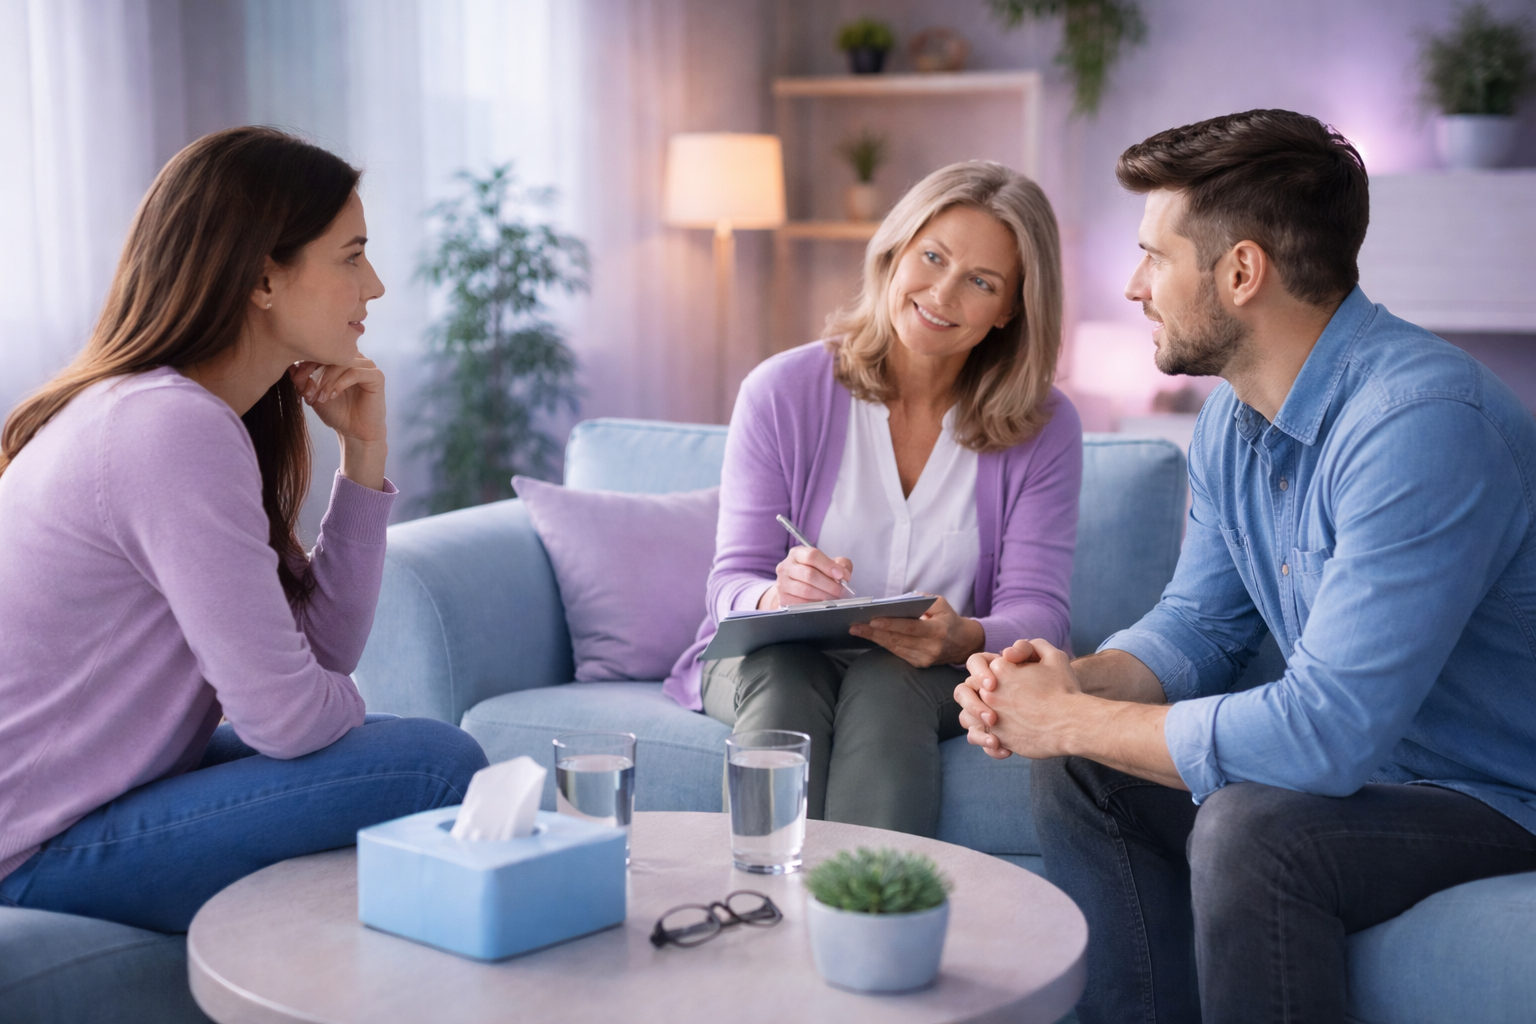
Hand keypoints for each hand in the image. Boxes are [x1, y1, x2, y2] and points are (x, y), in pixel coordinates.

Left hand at [289, 356, 387, 489]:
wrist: (355, 433)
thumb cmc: (336, 412)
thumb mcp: (314, 395)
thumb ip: (303, 380)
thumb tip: (290, 365)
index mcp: (340, 358)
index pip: (320, 351)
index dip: (305, 365)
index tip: (297, 383)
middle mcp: (355, 358)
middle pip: (330, 354)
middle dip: (314, 373)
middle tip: (307, 392)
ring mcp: (367, 366)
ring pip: (342, 363)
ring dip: (326, 380)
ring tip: (319, 398)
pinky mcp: (377, 377)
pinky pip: (355, 373)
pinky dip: (340, 383)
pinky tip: (332, 396)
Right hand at [758, 545, 853, 608]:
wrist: (797, 586)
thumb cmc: (815, 573)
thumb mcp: (828, 564)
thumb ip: (840, 564)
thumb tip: (844, 574)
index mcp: (797, 553)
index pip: (812, 556)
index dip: (829, 566)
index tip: (841, 575)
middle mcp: (786, 566)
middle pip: (809, 574)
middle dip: (829, 584)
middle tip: (841, 590)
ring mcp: (782, 583)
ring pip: (805, 590)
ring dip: (824, 596)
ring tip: (835, 598)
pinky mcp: (783, 598)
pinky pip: (801, 603)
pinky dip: (815, 604)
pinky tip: (823, 603)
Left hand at [849, 595, 985, 668]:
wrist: (964, 644)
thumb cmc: (949, 619)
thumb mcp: (941, 604)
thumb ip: (922, 600)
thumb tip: (898, 601)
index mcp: (938, 631)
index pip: (911, 628)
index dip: (891, 625)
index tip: (872, 620)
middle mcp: (931, 648)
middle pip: (898, 639)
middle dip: (874, 632)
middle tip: (855, 625)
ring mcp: (924, 659)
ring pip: (894, 648)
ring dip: (874, 639)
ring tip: (857, 629)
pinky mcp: (919, 664)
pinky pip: (897, 653)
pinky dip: (883, 644)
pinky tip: (870, 637)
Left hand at [962, 639, 1086, 759]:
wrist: (1072, 724)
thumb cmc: (1064, 690)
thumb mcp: (1054, 656)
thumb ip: (1030, 647)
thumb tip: (1010, 652)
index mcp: (999, 669)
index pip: (980, 665)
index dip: (991, 671)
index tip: (1004, 679)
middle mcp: (989, 692)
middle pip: (970, 689)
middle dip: (982, 693)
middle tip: (1000, 698)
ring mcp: (991, 716)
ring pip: (969, 716)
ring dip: (978, 716)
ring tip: (997, 718)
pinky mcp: (998, 738)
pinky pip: (981, 737)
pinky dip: (988, 738)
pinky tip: (1003, 737)